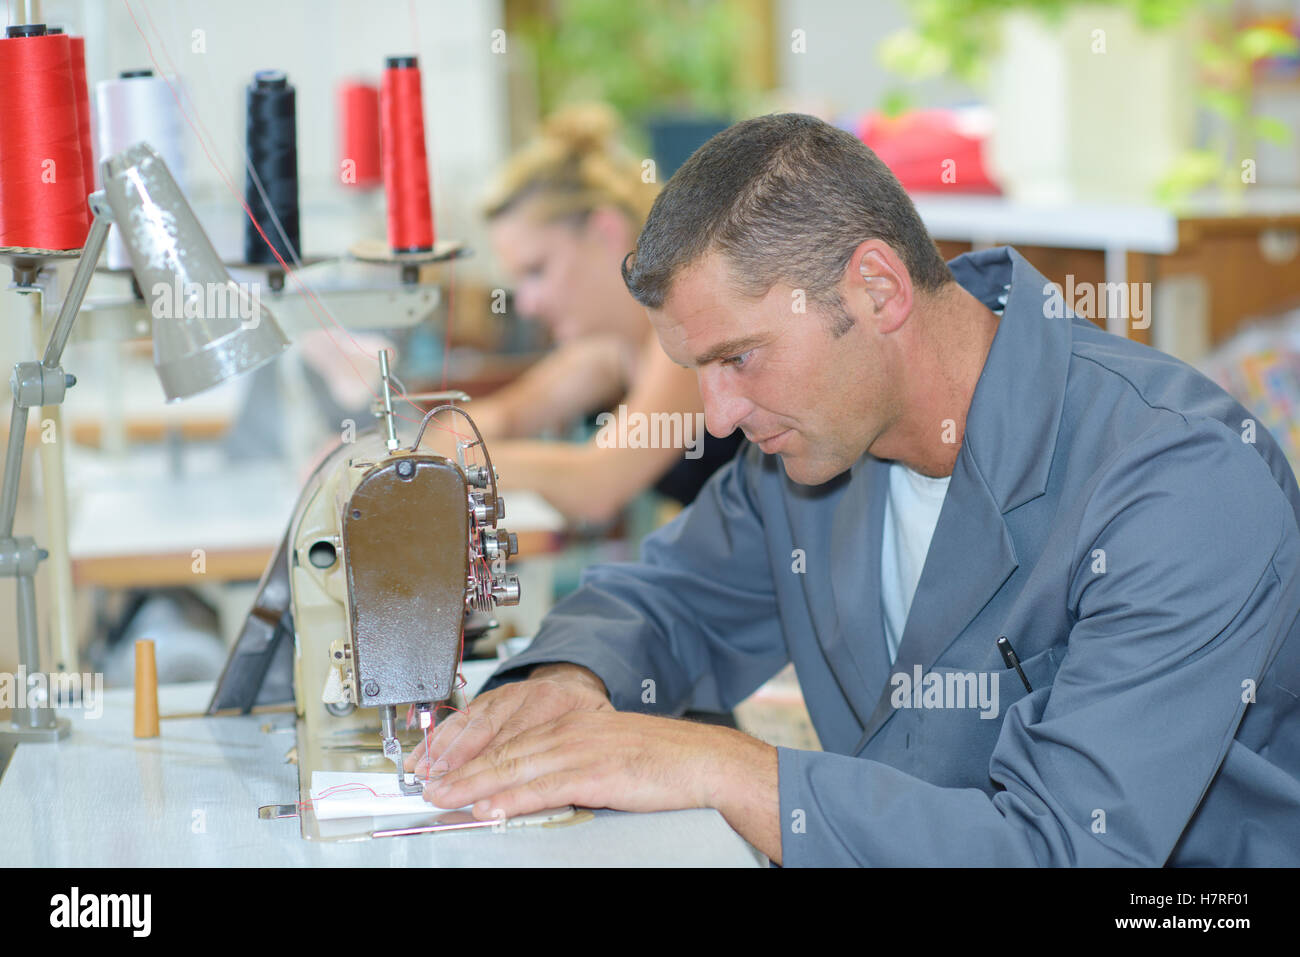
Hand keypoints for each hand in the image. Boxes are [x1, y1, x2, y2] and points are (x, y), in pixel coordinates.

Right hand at [403, 664, 611, 777]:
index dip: (493, 764)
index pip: (516, 737)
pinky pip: (458, 718)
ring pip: (467, 724)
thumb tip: (565, 776)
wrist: (573, 679)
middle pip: (484, 732)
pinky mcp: (485, 699)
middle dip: (457, 761)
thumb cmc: (583, 708)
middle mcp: (521, 695)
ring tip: (423, 772)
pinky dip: (437, 738)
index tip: (478, 787)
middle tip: (439, 785)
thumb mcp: (595, 723)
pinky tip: (422, 754)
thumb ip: (580, 745)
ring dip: (441, 751)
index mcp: (550, 701)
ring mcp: (500, 695)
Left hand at [422, 710, 781, 860]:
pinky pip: (544, 788)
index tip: (443, 771)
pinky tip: (492, 809)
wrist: (701, 760)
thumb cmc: (658, 761)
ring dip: (475, 786)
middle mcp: (569, 731)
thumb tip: (531, 790)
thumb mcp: (605, 753)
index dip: (471, 757)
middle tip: (429, 788)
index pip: (509, 739)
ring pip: (515, 768)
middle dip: (461, 771)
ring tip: (445, 799)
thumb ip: (568, 766)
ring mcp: (580, 750)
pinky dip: (512, 799)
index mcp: (570, 724)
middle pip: (503, 752)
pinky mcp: (595, 772)